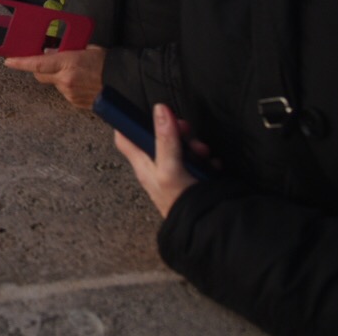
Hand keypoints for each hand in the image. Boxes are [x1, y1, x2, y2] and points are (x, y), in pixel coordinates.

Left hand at [3, 45, 105, 108]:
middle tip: (49, 61)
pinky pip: (64, 93)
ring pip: (53, 84)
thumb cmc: (107, 63)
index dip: (20, 62)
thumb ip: (64, 50)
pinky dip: (68, 86)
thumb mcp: (86, 48)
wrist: (124, 83)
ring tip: (78, 72)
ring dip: (58, 77)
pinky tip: (82, 82)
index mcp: (68, 63)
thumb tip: (48, 50)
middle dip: (40, 69)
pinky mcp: (75, 103)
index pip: (37, 64)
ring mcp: (70, 94)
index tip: (9, 60)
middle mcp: (65, 80)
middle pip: (40, 76)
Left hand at [113, 103, 208, 217]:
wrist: (205, 227)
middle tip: (186, 130)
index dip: (128, 120)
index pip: (125, 136)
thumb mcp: (170, 168)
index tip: (142, 109)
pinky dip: (206, 159)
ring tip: (204, 153)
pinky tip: (213, 164)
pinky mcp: (191, 178)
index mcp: (143, 163)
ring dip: (194, 145)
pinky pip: (197, 160)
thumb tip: (160, 109)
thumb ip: (165, 140)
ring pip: (181, 147)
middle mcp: (156, 166)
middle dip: (175, 130)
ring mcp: (174, 172)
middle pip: (159, 136)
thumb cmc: (180, 205)